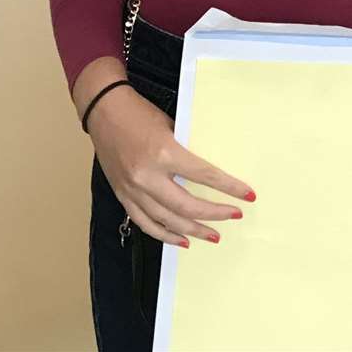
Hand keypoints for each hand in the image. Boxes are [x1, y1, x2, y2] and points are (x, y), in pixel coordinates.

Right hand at [88, 85, 253, 247]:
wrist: (104, 112)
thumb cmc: (140, 113)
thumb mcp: (172, 126)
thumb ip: (188, 150)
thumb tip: (212, 171)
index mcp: (164, 154)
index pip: (204, 176)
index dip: (229, 187)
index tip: (248, 195)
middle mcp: (147, 176)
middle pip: (187, 206)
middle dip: (215, 213)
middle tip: (235, 215)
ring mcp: (132, 190)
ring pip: (167, 220)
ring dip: (193, 230)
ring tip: (213, 235)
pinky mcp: (123, 196)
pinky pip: (145, 223)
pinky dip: (164, 234)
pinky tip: (182, 240)